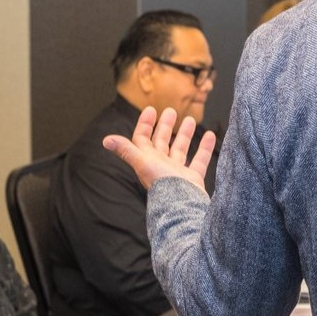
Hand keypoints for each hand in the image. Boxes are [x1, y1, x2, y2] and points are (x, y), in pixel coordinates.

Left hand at [103, 107, 217, 192]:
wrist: (181, 205)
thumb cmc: (161, 184)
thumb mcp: (143, 163)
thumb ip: (126, 150)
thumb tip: (106, 140)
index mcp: (147, 160)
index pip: (142, 139)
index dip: (144, 124)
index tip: (151, 110)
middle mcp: (161, 165)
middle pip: (161, 142)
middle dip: (165, 126)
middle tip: (171, 111)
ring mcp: (177, 172)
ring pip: (180, 149)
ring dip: (184, 135)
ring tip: (190, 120)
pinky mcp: (192, 178)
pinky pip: (199, 160)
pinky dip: (204, 148)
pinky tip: (210, 135)